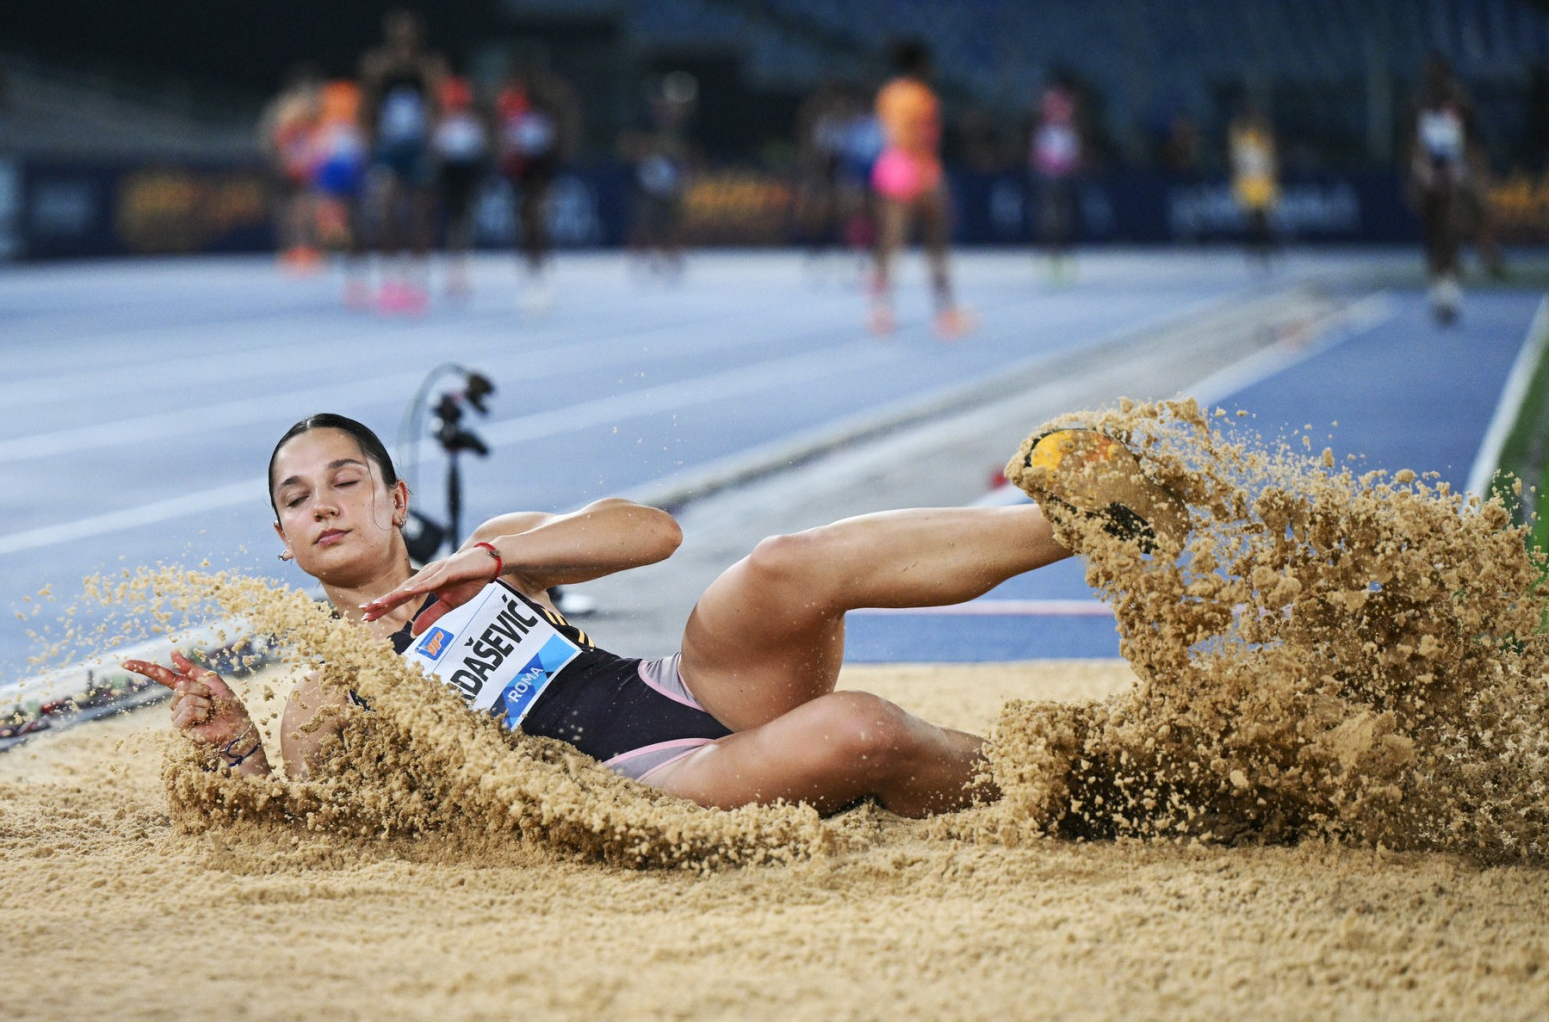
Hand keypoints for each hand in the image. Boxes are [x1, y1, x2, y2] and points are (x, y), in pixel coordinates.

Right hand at [123, 651, 252, 745]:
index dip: (143, 669)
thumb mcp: (212, 681)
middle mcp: (177, 701)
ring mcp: (177, 715)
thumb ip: (191, 668)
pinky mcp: (180, 728)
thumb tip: (172, 652)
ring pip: (185, 701)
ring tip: (210, 711)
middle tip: (212, 700)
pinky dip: (201, 714)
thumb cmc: (227, 704)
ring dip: (204, 704)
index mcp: (184, 687)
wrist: (237, 727)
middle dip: (201, 690)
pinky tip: (205, 720)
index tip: (124, 663)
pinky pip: (186, 714)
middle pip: (181, 687)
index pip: (160, 676)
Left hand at [359, 544, 501, 633]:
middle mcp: (426, 576)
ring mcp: (436, 571)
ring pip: (411, 585)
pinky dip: (419, 586)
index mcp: (425, 584)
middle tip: (364, 612)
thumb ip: (431, 616)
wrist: (490, 561)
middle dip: (382, 601)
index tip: (367, 616)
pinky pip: (432, 579)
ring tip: (380, 604)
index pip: (400, 598)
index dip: (384, 606)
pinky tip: (407, 592)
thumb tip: (414, 632)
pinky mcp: (448, 569)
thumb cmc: (470, 580)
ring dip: (395, 594)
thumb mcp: (450, 604)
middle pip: (400, 591)